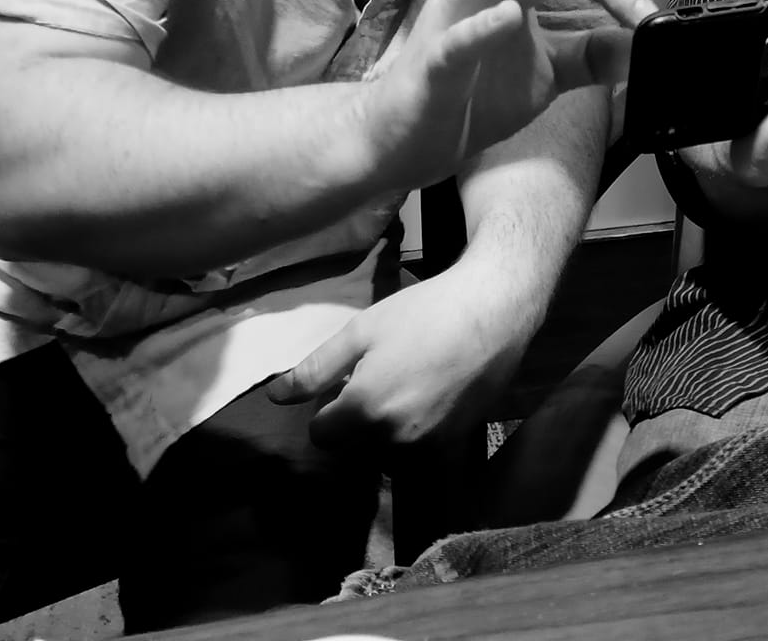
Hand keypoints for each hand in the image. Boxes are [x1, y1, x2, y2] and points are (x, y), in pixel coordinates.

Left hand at [265, 260, 531, 450]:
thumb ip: (315, 368)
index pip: (321, 435)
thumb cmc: (422, 313)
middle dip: (358, 423)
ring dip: (387, 434)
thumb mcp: (361, 331)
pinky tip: (432, 397)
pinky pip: (421, 454)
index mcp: (363, 410)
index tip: (346, 384)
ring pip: (388, 455)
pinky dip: (418, 435)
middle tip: (380, 381)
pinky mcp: (456, 445)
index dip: (328, 408)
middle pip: (355, 448)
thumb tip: (274, 397)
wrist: (493, 312)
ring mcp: (429, 447)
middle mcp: (394, 439)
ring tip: (407, 389)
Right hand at [371, 0, 651, 187]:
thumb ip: (591, 55)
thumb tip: (642, 44)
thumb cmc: (473, 95)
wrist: (406, 142)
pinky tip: (510, 14)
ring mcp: (453, 21)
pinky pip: (456, 41)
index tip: (649, 12)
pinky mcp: (433, 63)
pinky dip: (481, 26)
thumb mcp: (548, 75)